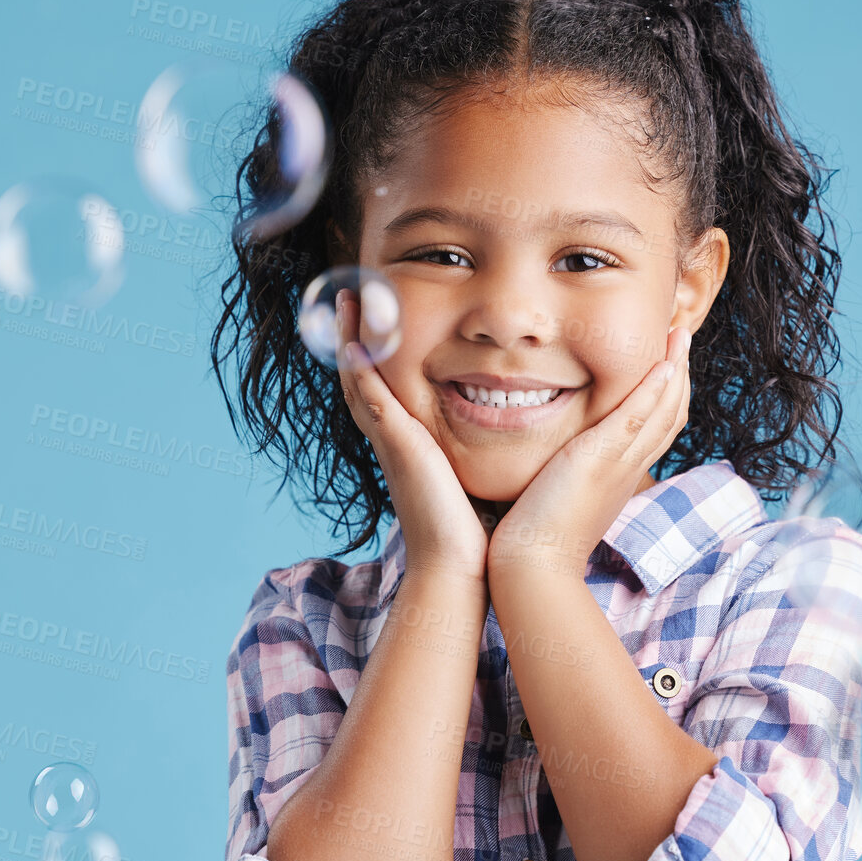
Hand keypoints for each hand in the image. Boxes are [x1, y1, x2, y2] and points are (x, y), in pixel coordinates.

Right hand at [333, 287, 490, 583]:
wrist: (463, 568)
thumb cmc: (478, 529)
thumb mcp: (478, 475)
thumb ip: (484, 451)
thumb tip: (515, 428)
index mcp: (415, 446)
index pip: (391, 388)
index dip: (381, 352)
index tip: (381, 315)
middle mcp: (397, 440)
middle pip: (366, 376)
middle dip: (357, 336)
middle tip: (350, 292)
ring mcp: (392, 443)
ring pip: (360, 380)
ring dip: (350, 339)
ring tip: (346, 297)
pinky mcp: (398, 447)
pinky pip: (371, 398)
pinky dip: (358, 366)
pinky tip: (352, 337)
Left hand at [489, 326, 692, 578]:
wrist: (533, 565)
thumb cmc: (537, 539)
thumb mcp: (562, 497)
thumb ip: (568, 474)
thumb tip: (558, 462)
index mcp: (621, 476)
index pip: (656, 429)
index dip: (666, 395)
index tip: (666, 364)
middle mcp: (629, 469)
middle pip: (670, 416)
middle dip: (679, 374)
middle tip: (681, 336)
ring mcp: (619, 464)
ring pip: (663, 412)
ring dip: (675, 370)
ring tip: (678, 334)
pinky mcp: (601, 459)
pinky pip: (637, 417)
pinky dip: (654, 389)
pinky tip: (662, 362)